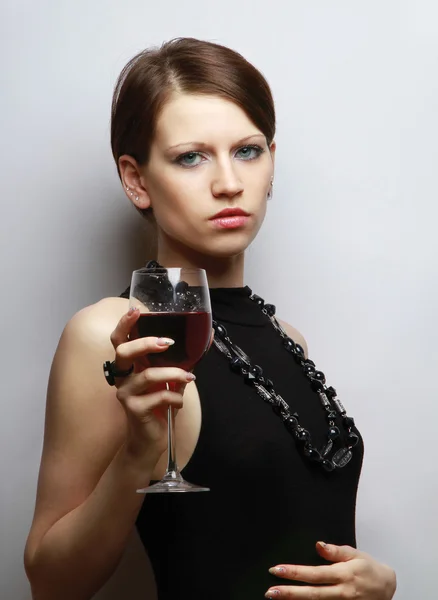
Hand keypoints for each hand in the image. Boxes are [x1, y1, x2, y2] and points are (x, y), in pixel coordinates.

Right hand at [110, 307, 194, 456]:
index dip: (125, 325)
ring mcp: (126, 394)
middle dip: (145, 343)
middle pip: (123, 352)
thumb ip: (181, 362)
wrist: (152, 440)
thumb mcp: (172, 380)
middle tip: (167, 343)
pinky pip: (157, 397)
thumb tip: (205, 338)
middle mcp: (123, 377)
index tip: (136, 311)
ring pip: (147, 375)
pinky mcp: (133, 410)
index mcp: (131, 366)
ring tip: (188, 377)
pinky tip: (178, 402)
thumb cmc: (160, 406)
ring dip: (172, 374)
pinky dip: (174, 397)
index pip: (120, 341)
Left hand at [266, 542, 396, 598]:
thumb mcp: (355, 554)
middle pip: (312, 594)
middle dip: (290, 593)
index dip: (295, 572)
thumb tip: (318, 544)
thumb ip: (335, 551)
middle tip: (270, 591)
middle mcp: (342, 592)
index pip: (315, 574)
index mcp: (344, 574)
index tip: (277, 570)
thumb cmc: (369, 569)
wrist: (388, 588)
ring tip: (276, 598)